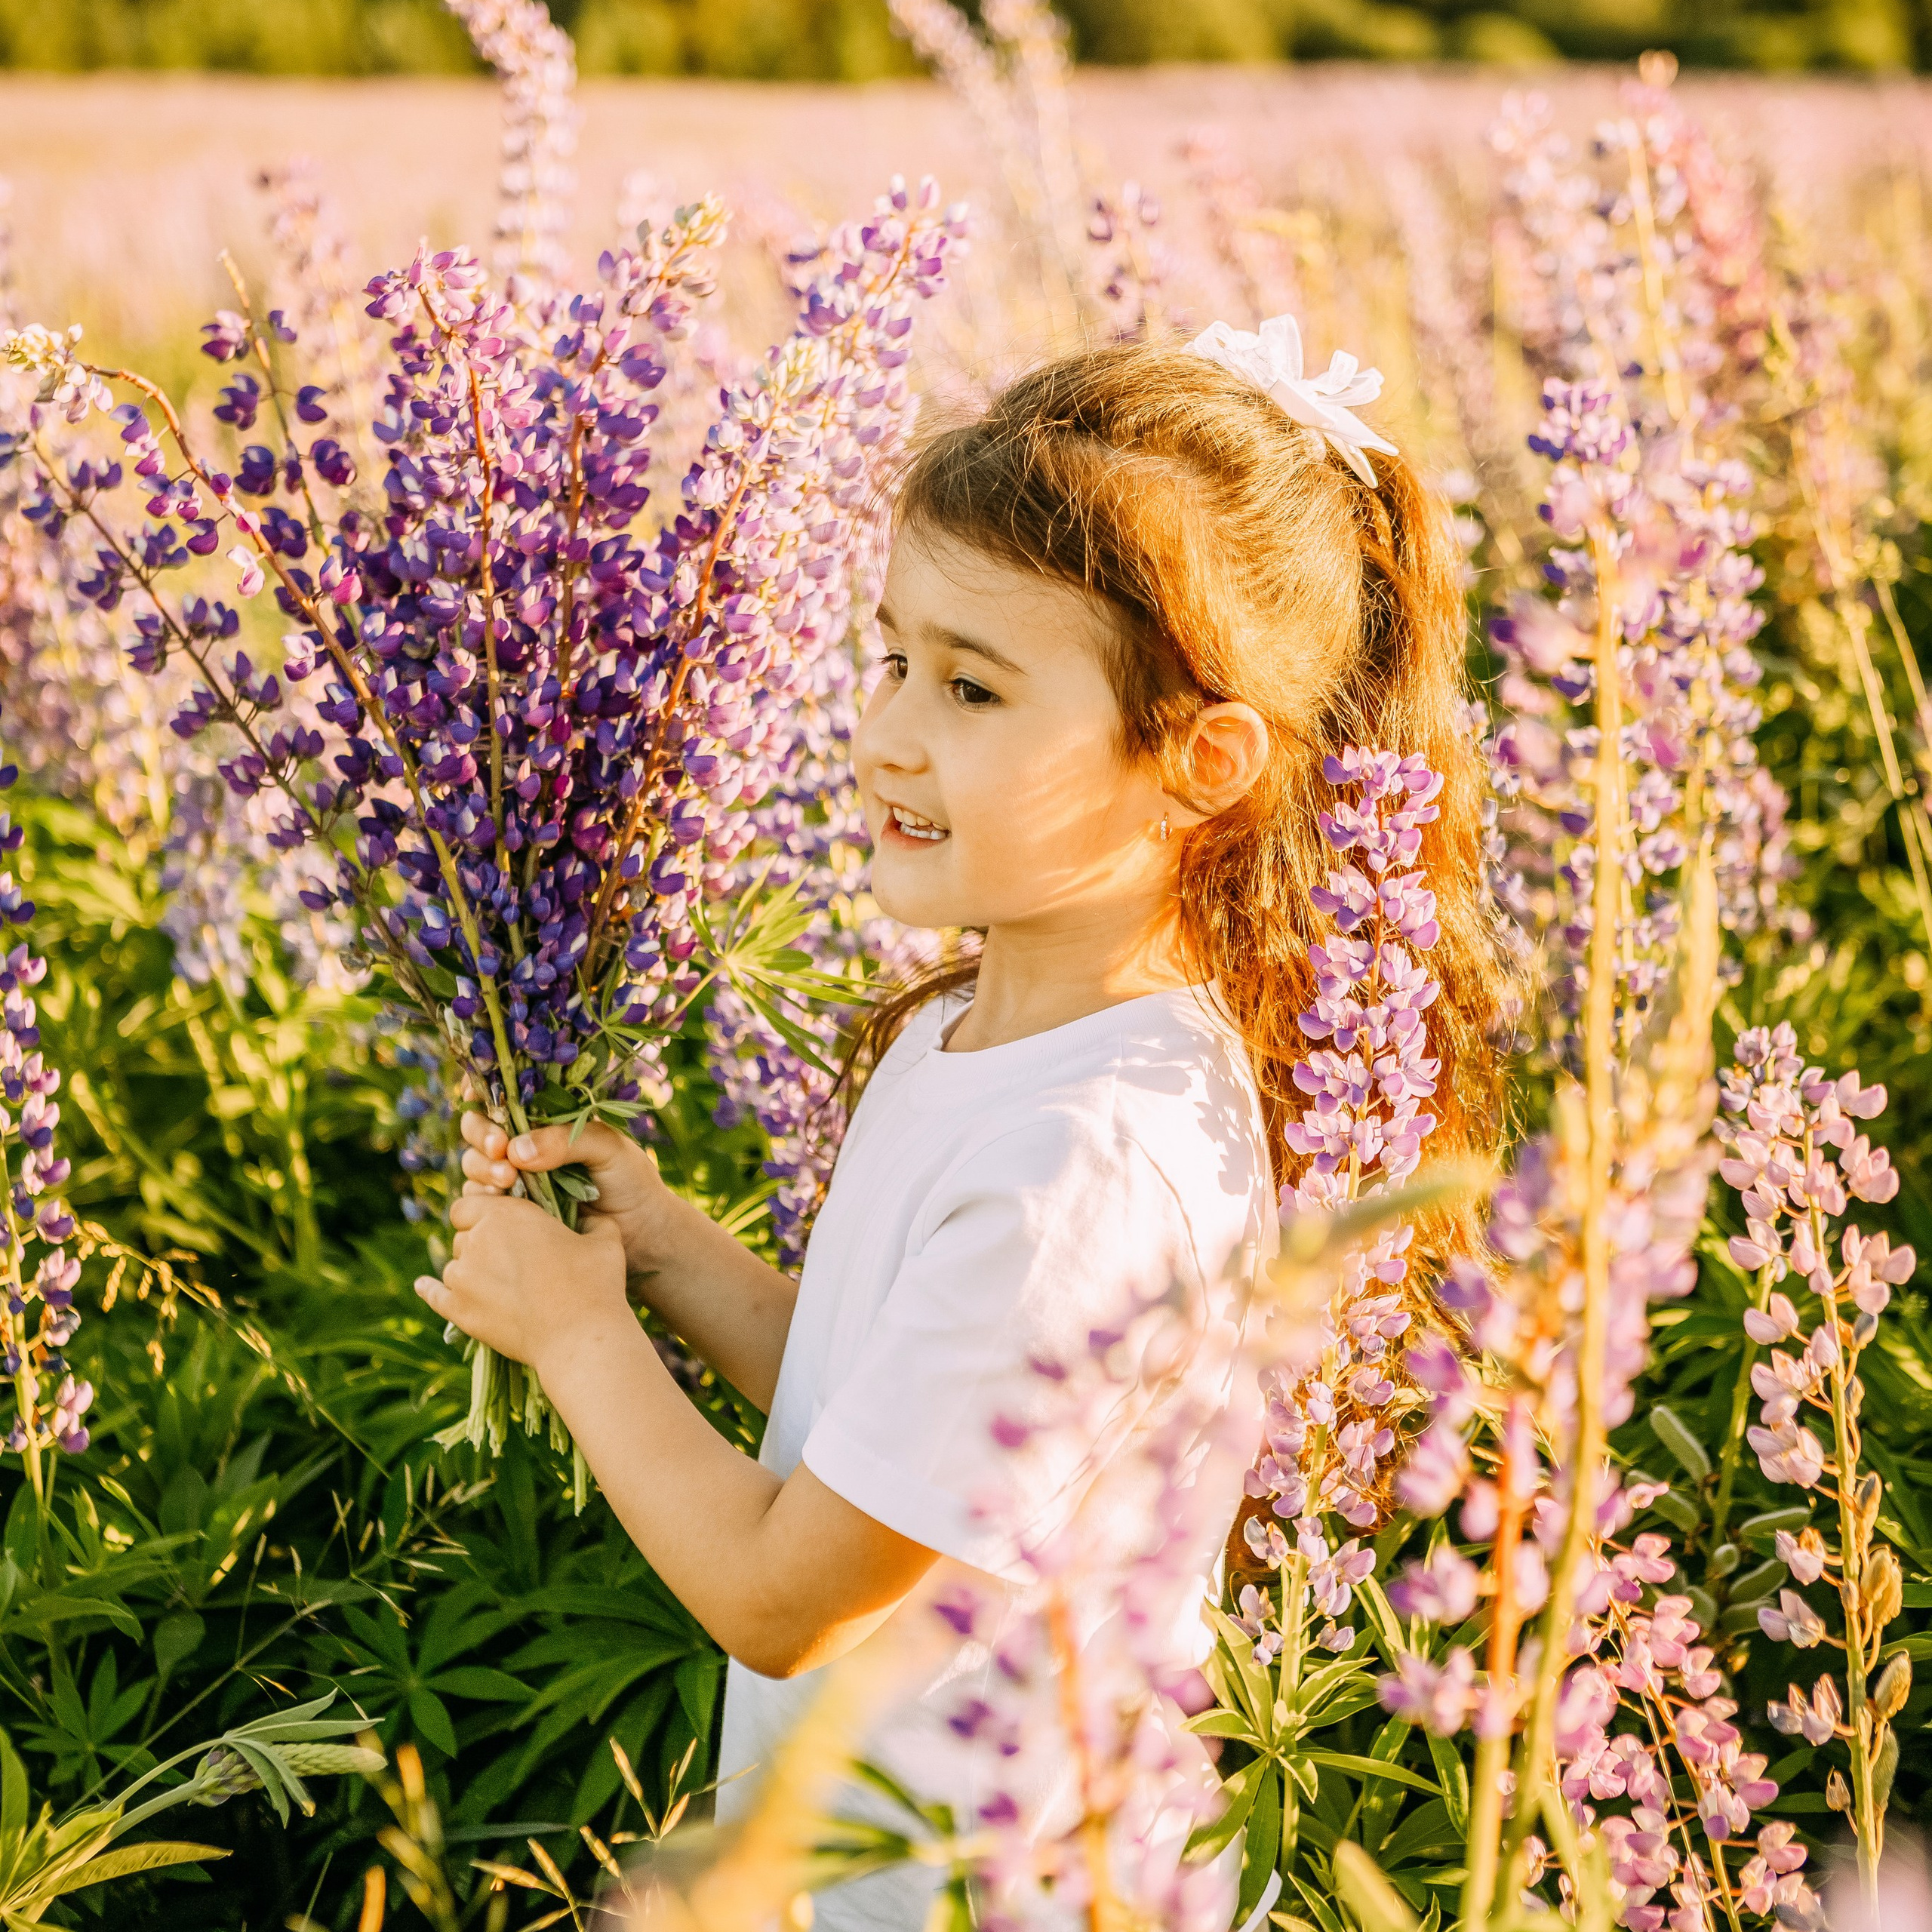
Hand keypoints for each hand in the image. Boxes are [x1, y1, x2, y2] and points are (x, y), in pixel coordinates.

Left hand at [415, 1193, 628, 1377]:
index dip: (483, 1211)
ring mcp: (463, 1277)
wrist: (579, 1335)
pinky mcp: (459, 1311)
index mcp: (506, 1214)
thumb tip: (590, 1220)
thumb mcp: (604, 1237)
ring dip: (470, 1269)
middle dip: (482, 1242)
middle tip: (512, 1260)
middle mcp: (476, 1240)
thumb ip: (591, 1220)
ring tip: (498, 1284)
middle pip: (464, 1235)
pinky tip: (423, 1285)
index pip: (471, 1203)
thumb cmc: (595, 1282)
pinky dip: (430, 1290)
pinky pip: (435, 1295)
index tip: (503, 1224)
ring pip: (455, 1264)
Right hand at [458, 1111, 687, 1293]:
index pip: (507, 1095)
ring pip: (476, 1164)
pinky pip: (483, 1201)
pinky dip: (485, 1198)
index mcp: (549, 1117)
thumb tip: (515, 1150)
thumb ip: (565, 1141)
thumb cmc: (632, 1181)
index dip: (486, 1091)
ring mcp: (517, 1178)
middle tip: (500, 1150)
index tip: (481, 1099)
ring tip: (506, 1180)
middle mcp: (527, 1143)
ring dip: (482, 1168)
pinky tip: (503, 1201)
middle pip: (480, 1128)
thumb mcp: (607, 1148)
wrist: (643, 1236)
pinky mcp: (514, 1211)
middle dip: (482, 1134)